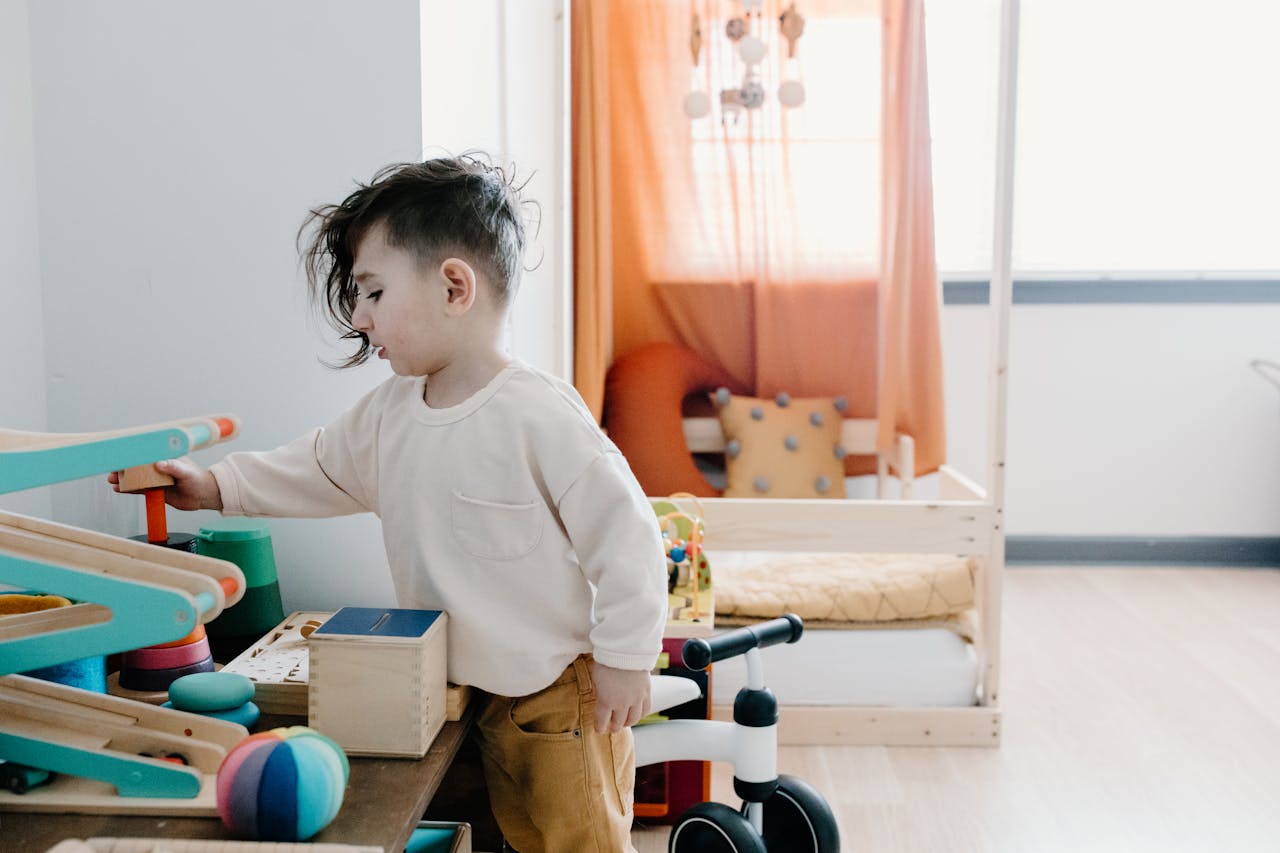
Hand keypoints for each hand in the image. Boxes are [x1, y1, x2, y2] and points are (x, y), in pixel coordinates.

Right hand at [108, 457, 222, 511]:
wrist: (204, 496)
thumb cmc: (198, 480)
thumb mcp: (186, 472)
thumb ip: (174, 467)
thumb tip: (159, 464)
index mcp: (165, 458)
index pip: (145, 455)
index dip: (131, 455)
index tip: (118, 456)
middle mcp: (159, 468)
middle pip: (137, 467)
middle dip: (123, 469)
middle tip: (113, 472)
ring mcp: (156, 479)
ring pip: (136, 478)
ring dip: (124, 479)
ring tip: (112, 481)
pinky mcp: (156, 491)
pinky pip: (140, 489)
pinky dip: (129, 489)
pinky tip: (120, 489)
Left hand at [590, 662, 651, 732]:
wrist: (625, 649)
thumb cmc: (607, 662)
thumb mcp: (596, 679)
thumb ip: (599, 694)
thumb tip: (601, 703)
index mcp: (606, 701)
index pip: (602, 723)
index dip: (600, 728)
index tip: (599, 729)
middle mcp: (622, 704)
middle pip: (618, 723)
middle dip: (613, 727)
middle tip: (611, 726)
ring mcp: (636, 699)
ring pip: (633, 720)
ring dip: (627, 722)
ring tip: (624, 721)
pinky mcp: (646, 693)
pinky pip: (645, 710)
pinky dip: (640, 714)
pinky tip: (636, 713)